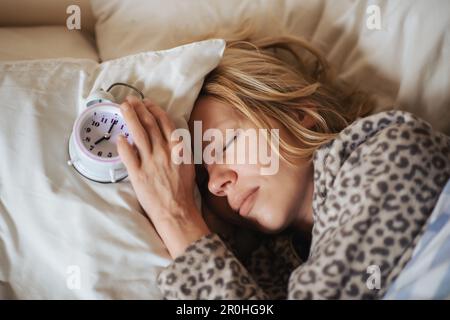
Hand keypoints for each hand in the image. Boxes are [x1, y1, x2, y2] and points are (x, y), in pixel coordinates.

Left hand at [116, 96, 210, 257]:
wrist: (177, 211)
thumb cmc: (183, 190)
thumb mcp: (188, 165)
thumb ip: (180, 149)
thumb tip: (173, 137)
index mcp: (177, 149)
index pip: (165, 123)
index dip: (154, 110)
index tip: (147, 102)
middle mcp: (164, 152)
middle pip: (149, 124)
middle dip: (139, 109)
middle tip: (130, 100)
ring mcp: (150, 163)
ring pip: (138, 134)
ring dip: (130, 118)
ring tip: (123, 108)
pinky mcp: (138, 175)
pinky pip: (129, 156)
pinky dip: (123, 145)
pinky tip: (119, 136)